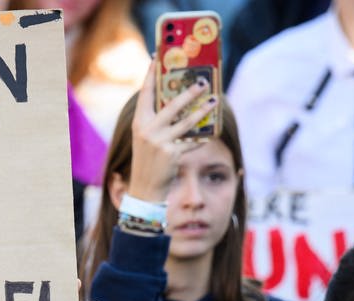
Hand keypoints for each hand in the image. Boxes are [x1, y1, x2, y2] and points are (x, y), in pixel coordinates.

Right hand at [126, 60, 217, 203]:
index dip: (150, 74)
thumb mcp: (146, 137)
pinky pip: (192, 141)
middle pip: (171, 105)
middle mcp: (147, 130)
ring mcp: (160, 143)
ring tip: (214, 100)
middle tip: (202, 81)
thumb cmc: (148, 160)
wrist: (144, 189)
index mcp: (139, 122)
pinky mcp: (172, 155)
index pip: (145, 93)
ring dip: (202, 110)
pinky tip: (213, 128)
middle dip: (188, 92)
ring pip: (186, 121)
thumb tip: (178, 100)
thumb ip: (156, 120)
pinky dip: (203, 135)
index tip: (157, 57)